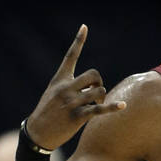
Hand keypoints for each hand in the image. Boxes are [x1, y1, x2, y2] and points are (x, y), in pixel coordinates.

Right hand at [24, 25, 124, 149]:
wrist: (37, 133)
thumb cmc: (48, 113)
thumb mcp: (53, 94)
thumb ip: (70, 86)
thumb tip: (93, 86)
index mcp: (59, 79)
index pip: (70, 56)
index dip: (78, 41)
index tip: (84, 27)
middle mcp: (65, 88)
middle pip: (94, 74)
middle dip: (99, 83)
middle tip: (96, 93)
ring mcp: (71, 102)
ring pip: (99, 91)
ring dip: (102, 97)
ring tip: (97, 104)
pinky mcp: (77, 116)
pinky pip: (99, 109)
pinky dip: (112, 107)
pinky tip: (123, 105)